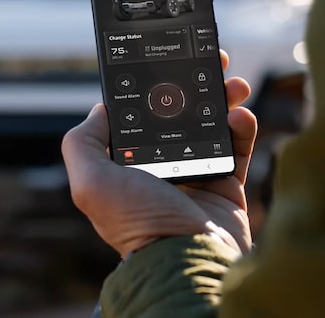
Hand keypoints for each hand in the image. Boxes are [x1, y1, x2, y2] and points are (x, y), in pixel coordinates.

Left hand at [62, 51, 257, 257]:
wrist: (188, 260)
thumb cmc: (139, 224)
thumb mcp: (91, 183)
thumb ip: (82, 144)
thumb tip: (99, 110)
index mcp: (128, 164)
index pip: (140, 116)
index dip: (152, 88)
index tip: (166, 64)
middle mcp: (162, 166)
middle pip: (180, 114)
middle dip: (195, 86)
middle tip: (211, 64)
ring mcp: (196, 174)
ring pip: (212, 124)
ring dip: (224, 99)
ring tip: (233, 85)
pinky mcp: (226, 185)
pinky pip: (237, 148)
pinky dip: (242, 127)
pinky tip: (240, 114)